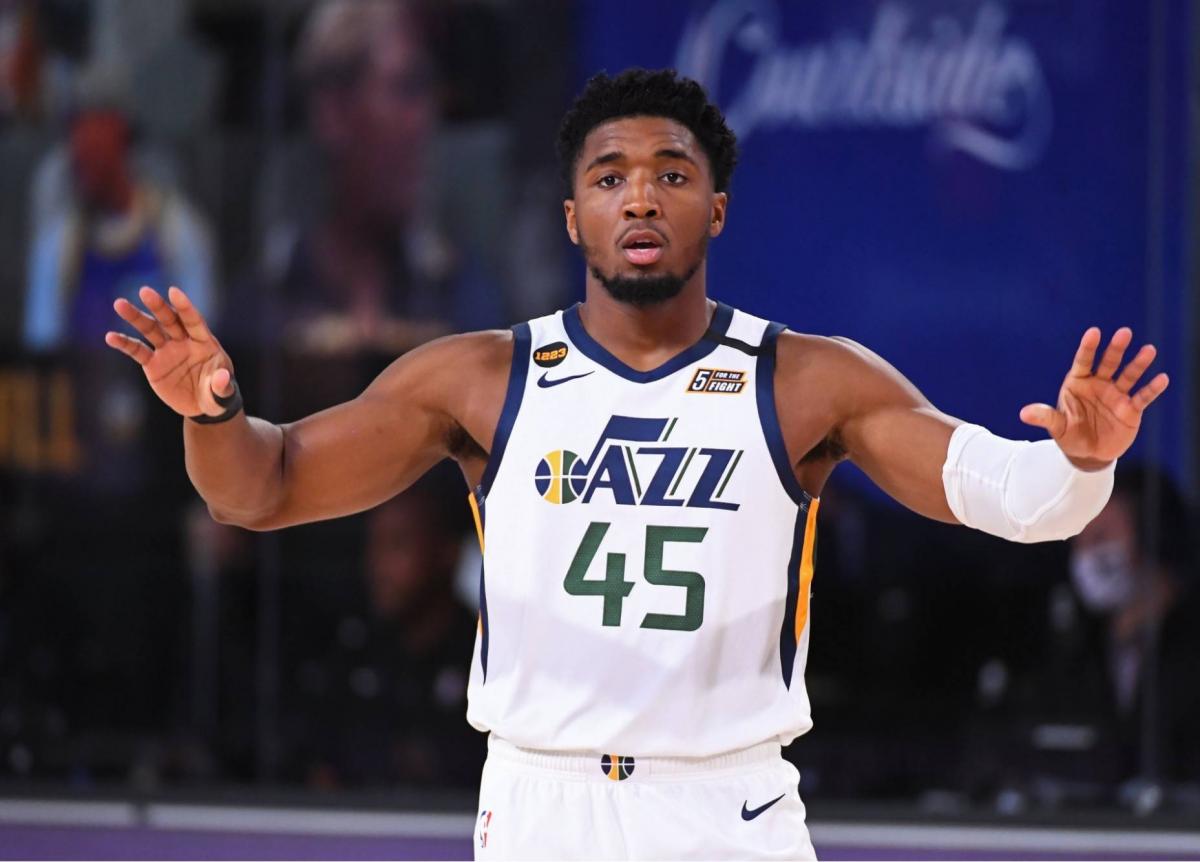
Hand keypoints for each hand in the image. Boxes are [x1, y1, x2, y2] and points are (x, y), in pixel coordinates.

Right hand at [104, 285, 235, 418]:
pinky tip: (110, 336)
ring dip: (136, 317)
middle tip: (145, 291)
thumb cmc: (217, 395)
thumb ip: (222, 386)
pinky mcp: (153, 364)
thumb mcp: (223, 393)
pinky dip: (124, 343)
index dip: (184, 307)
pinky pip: (137, 351)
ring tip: (120, 304)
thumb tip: (223, 377)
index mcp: (204, 342)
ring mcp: (167, 350)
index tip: (173, 292)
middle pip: (170, 320)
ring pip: (151, 330)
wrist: (201, 406)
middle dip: (158, 306)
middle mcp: (184, 341)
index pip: (194, 321)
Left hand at [1020, 327, 1168, 467]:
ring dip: (1139, 363)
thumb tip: (1023, 414)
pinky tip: (1162, 378)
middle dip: (1116, 349)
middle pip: (1109, 363)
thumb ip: (1045, 417)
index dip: (1088, 348)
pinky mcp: (1131, 409)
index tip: (1094, 332)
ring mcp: (1116, 395)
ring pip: (1129, 375)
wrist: (1088, 454)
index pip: (1083, 361)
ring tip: (1149, 350)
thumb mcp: (1057, 427)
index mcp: (1078, 383)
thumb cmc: (1069, 436)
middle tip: (1124, 333)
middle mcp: (1099, 385)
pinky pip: (1143, 397)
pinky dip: (1152, 389)